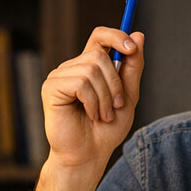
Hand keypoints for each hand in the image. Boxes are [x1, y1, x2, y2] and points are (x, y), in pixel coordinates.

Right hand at [40, 26, 144, 169]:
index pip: (100, 36)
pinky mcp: (51, 87)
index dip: (116, 35)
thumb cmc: (107, 129)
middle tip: (115, 106)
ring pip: (91, 69)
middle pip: (100, 54)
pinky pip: (80, 83)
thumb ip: (133, 66)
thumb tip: (138, 35)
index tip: (132, 48)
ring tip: (102, 115)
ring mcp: (60, 76)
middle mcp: (73, 67)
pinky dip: (92, 102)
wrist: (89, 155)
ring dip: (105, 97)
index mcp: (90, 67)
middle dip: (115, 83)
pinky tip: (89, 115)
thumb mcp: (127, 95)